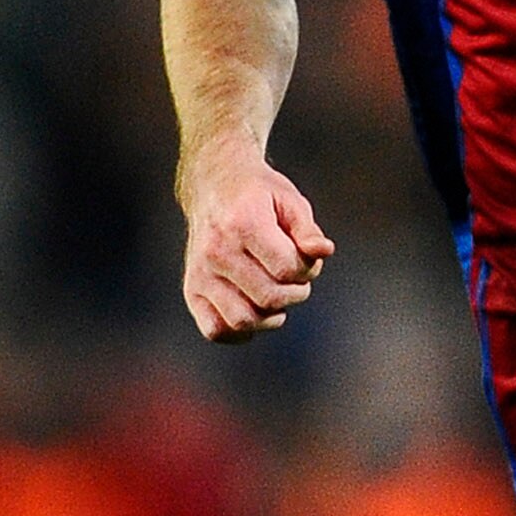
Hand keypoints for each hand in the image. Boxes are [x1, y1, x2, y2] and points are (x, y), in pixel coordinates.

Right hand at [180, 145, 333, 342]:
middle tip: (296, 278)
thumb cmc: (259, 193)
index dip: (309, 270)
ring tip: (278, 298)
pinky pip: (215, 329)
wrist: (214, 183)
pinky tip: (254, 312)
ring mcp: (200, 272)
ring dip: (271, 317)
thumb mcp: (290, 200)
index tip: (307, 258)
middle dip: (296, 293)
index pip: (287, 269)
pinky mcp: (192, 289)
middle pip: (268, 298)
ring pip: (242, 320)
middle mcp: (216, 250)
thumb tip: (324, 252)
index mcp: (243, 223)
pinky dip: (239, 332)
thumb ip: (308, 230)